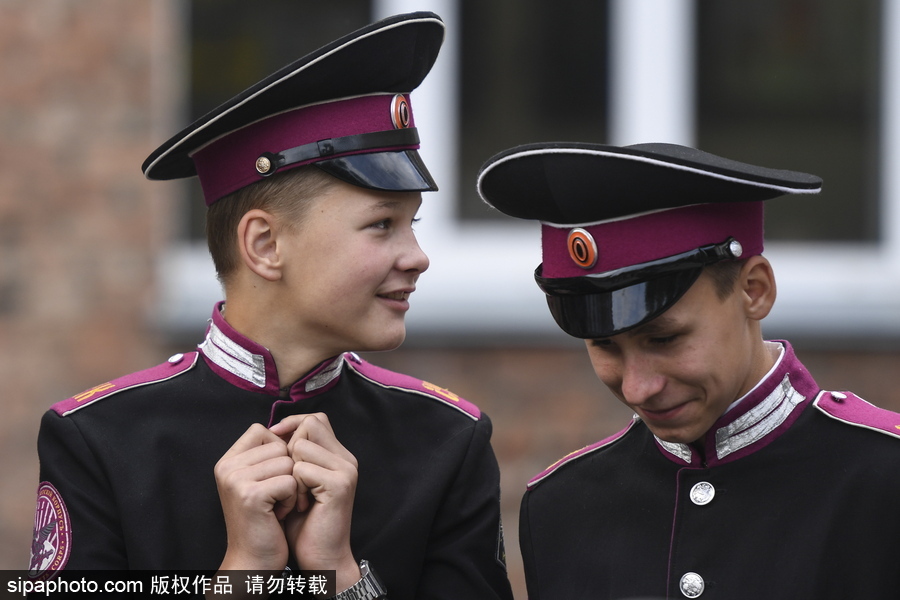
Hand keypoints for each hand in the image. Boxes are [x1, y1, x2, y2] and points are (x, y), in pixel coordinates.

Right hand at [213, 423, 296, 570]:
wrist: (254, 559)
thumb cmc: (264, 519)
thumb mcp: (260, 480)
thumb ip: (267, 454)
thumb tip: (294, 424)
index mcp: (227, 460)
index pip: (262, 430)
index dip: (279, 451)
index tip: (274, 478)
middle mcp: (226, 467)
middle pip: (279, 446)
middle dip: (287, 472)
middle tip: (275, 497)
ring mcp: (236, 480)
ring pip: (287, 462)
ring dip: (291, 487)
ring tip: (276, 506)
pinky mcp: (250, 495)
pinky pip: (290, 481)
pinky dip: (292, 499)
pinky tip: (278, 514)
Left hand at [270, 413, 361, 590]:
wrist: (321, 558)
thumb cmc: (304, 524)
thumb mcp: (296, 483)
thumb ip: (293, 457)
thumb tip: (273, 431)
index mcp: (338, 456)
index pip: (316, 419)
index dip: (293, 423)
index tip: (273, 438)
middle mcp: (346, 459)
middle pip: (311, 424)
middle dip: (289, 446)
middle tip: (288, 478)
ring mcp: (345, 470)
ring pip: (302, 445)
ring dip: (290, 470)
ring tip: (295, 495)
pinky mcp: (339, 485)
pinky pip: (302, 469)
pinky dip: (293, 488)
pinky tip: (301, 506)